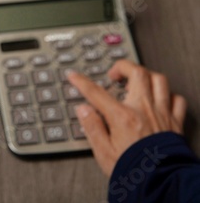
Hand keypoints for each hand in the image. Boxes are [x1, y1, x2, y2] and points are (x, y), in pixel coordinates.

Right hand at [68, 60, 186, 175]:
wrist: (161, 184)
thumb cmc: (133, 171)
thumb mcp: (103, 152)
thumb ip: (92, 127)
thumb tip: (83, 110)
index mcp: (122, 117)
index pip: (97, 92)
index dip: (82, 82)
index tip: (74, 76)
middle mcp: (144, 110)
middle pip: (137, 73)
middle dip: (122, 67)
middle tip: (113, 73)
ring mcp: (162, 113)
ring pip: (159, 80)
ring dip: (146, 76)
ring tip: (136, 80)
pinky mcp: (175, 122)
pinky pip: (176, 99)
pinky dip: (168, 94)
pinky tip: (160, 98)